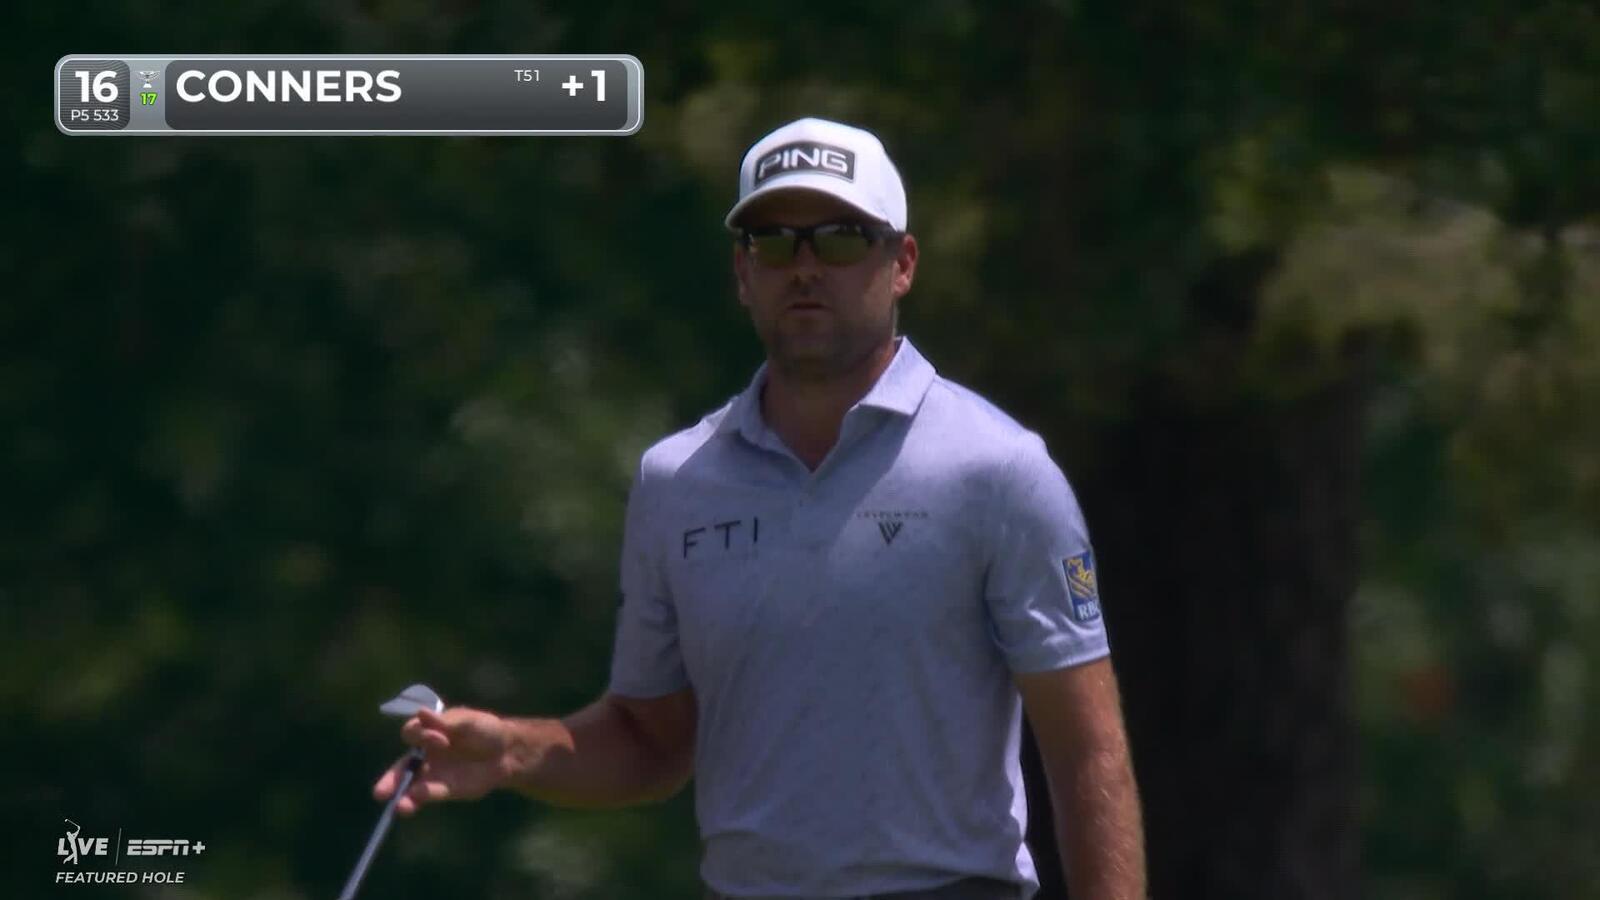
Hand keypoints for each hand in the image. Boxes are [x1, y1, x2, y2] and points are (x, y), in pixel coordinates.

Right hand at [372, 707, 513, 814]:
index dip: (421, 735)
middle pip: (401, 768)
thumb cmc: (485, 729)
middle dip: (391, 780)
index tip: (441, 739)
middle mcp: (425, 755)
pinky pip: (429, 794)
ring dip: (402, 796)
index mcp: (428, 732)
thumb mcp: (469, 721)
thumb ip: (446, 721)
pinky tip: (415, 801)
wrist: (506, 752)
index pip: (411, 734)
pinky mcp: (444, 790)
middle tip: (381, 792)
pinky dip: (422, 798)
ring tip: (398, 806)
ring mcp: (432, 774)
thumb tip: (421, 712)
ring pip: (410, 787)